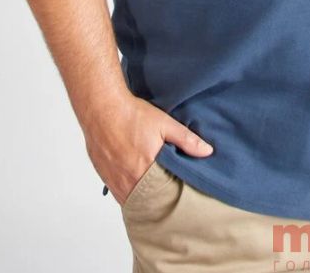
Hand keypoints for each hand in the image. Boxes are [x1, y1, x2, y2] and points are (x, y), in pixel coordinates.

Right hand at [81, 93, 213, 204]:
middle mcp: (127, 179)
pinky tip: (135, 186)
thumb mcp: (165, 123)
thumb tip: (207, 152)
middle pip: (146, 202)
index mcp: (145, 170)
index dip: (171, 199)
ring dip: (141, 199)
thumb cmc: (132, 115)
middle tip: (168, 200)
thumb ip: (186, 140)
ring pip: (130, 199)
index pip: (162, 197)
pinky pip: (117, 193)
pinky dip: (127, 193)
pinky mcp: (103, 175)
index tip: (180, 200)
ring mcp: (113, 179)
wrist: (101, 108)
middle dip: (157, 202)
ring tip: (153, 196)